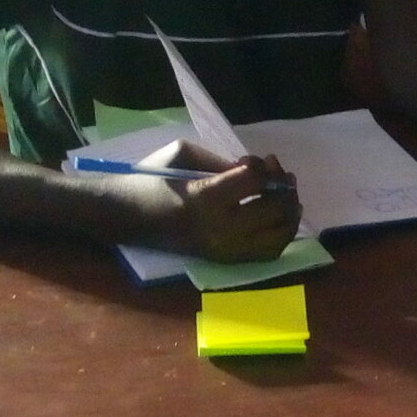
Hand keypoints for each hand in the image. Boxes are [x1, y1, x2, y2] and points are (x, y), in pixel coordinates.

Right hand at [137, 140, 301, 261]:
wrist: (126, 216)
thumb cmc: (152, 180)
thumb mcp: (183, 155)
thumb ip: (223, 162)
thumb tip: (256, 171)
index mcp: (206, 198)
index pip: (255, 180)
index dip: (262, 166)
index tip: (250, 159)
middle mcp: (221, 230)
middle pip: (275, 208)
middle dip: (283, 186)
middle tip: (279, 173)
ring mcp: (225, 250)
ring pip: (279, 235)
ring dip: (290, 212)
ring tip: (287, 194)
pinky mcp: (225, 261)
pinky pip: (268, 254)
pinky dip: (282, 235)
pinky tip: (281, 218)